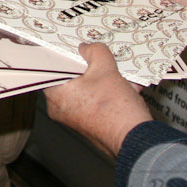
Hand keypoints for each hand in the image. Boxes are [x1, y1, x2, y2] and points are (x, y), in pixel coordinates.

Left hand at [43, 43, 151, 158]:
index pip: (53, 68)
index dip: (66, 55)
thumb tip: (88, 48)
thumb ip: (95, 51)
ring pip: (87, 90)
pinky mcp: (89, 124)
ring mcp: (75, 118)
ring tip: (122, 77)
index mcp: (56, 94)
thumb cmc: (115, 109)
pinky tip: (127, 89)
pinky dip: (109, 94)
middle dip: (92, 68)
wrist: (134, 138)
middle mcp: (60, 109)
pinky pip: (95, 102)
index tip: (75, 48)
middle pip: (72, 78)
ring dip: (105, 80)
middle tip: (103, 60)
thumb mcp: (106, 68)